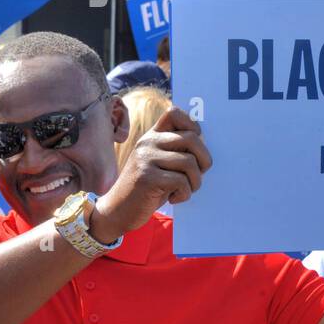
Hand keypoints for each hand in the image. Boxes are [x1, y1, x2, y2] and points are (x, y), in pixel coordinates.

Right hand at [90, 107, 211, 242]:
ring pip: (190, 162)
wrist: (118, 210)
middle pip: (192, 138)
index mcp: (152, 136)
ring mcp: (145, 158)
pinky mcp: (147, 177)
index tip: (194, 149)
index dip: (193, 127)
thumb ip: (177, 151)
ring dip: (195, 182)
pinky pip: (181, 181)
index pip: (174, 113)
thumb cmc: (148, 189)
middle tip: (197, 176)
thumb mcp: (161, 164)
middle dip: (204, 160)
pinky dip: (185, 194)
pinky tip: (174, 198)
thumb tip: (206, 144)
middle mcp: (147, 142)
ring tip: (185, 190)